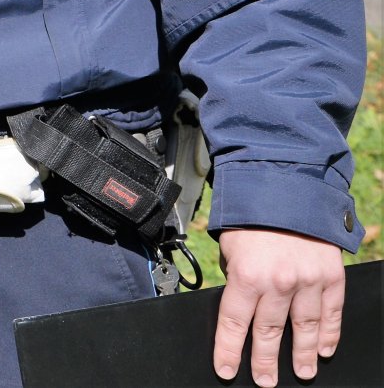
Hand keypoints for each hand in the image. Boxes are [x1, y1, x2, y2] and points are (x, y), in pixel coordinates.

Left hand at [213, 227, 345, 386]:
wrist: (288, 188)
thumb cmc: (253, 216)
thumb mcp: (231, 246)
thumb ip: (236, 276)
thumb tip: (239, 301)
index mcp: (246, 275)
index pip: (234, 323)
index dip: (228, 350)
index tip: (226, 370)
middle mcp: (278, 283)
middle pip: (269, 332)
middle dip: (265, 361)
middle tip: (264, 381)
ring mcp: (308, 282)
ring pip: (304, 329)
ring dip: (302, 354)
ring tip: (301, 373)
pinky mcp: (331, 277)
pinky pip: (330, 313)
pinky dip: (329, 334)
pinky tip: (325, 349)